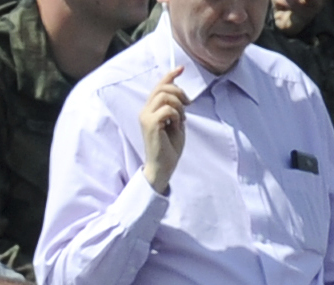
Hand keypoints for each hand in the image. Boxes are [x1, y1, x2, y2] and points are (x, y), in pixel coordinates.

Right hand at [139, 68, 188, 191]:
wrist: (163, 166)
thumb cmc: (170, 148)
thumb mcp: (176, 124)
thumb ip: (175, 109)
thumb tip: (181, 96)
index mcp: (150, 109)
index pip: (159, 86)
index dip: (170, 75)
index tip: (181, 68)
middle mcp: (145, 110)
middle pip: (163, 88)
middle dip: (179, 92)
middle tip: (188, 105)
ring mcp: (146, 116)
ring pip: (165, 96)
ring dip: (179, 105)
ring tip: (182, 119)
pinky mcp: (150, 123)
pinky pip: (168, 109)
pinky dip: (177, 115)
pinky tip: (177, 125)